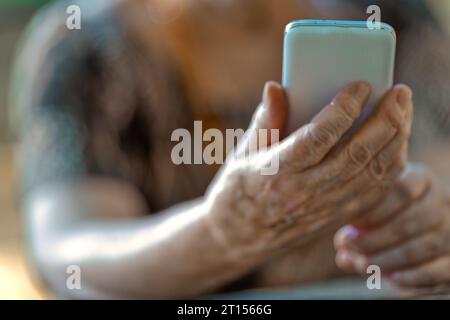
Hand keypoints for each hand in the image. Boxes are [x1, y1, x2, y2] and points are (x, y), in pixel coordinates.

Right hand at [205, 81, 413, 259]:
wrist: (239, 238)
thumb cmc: (238, 190)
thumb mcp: (242, 153)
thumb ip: (265, 119)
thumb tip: (276, 86)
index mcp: (275, 171)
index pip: (317, 138)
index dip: (343, 110)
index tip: (360, 85)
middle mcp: (302, 192)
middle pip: (354, 154)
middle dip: (384, 120)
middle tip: (399, 92)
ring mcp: (322, 208)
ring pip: (370, 173)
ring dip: (394, 139)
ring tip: (402, 110)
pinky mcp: (335, 217)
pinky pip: (373, 192)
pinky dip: (390, 165)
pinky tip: (397, 142)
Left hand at [335, 163, 449, 293]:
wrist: (421, 227)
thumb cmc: (386, 212)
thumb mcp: (373, 209)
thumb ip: (356, 224)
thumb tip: (343, 247)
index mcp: (422, 179)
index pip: (403, 189)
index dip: (374, 207)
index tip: (350, 221)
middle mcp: (442, 201)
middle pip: (410, 221)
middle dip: (374, 238)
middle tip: (348, 244)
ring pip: (420, 248)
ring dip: (385, 259)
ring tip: (360, 263)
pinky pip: (436, 271)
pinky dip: (411, 277)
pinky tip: (390, 278)